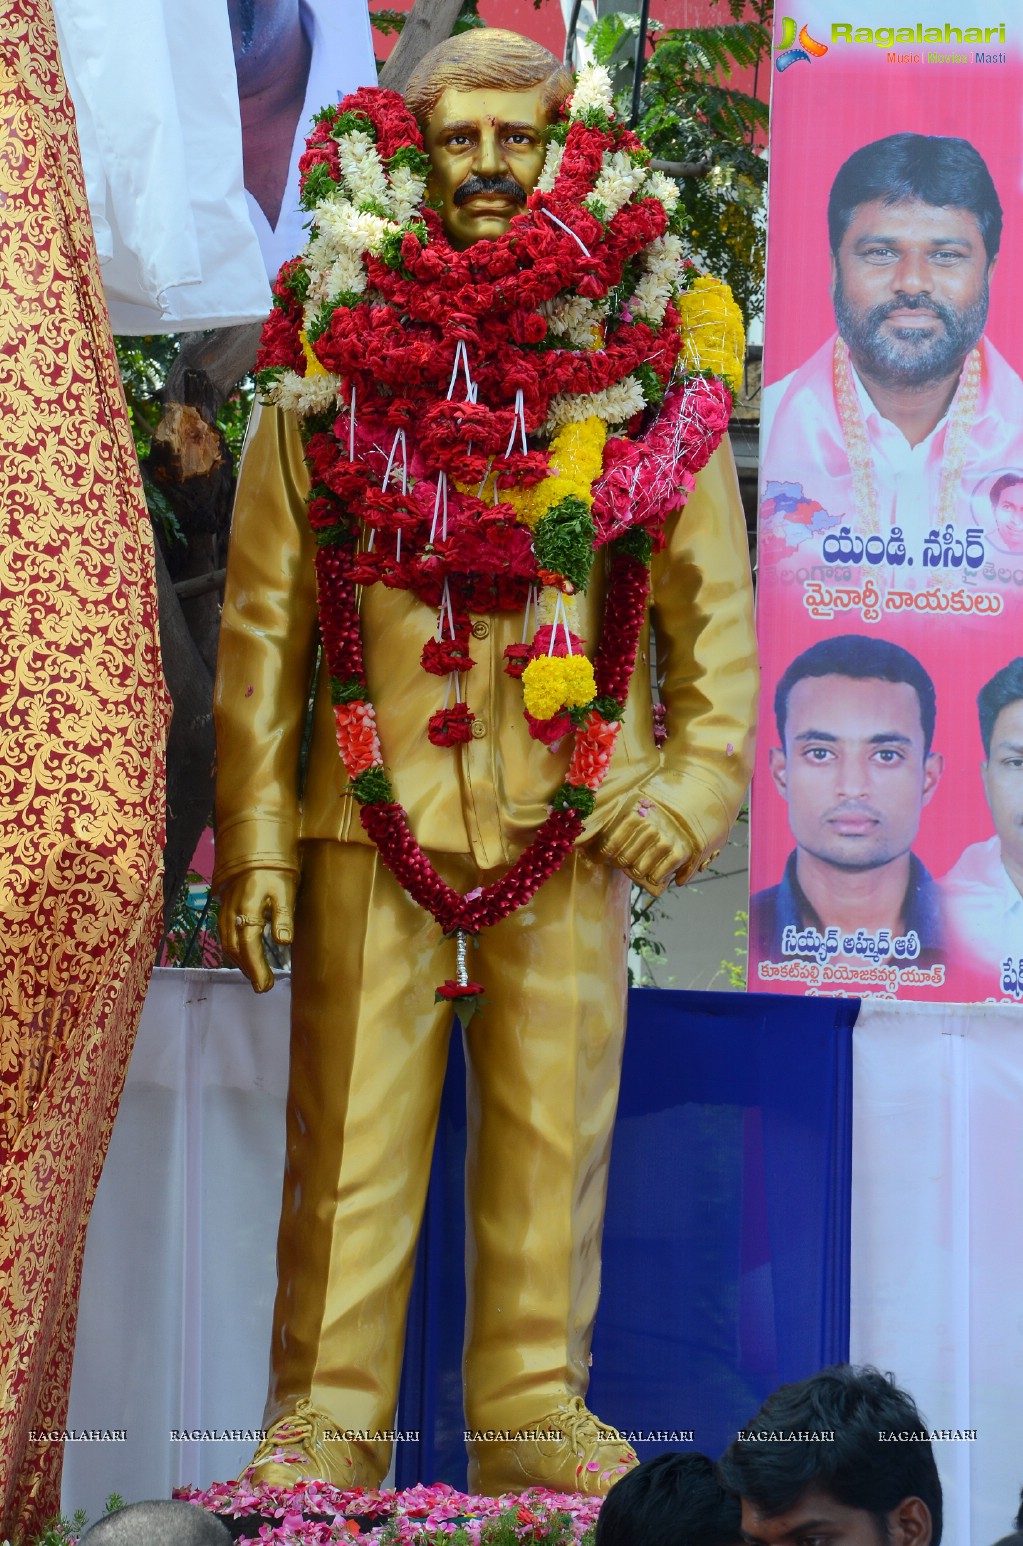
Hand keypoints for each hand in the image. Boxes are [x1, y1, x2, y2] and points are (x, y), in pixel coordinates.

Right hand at [219, 869, 296, 992]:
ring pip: (227, 943)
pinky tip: (243, 954)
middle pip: (236, 949)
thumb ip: (283, 916)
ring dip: (240, 962)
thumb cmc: (274, 867)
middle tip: (264, 986)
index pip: (249, 947)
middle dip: (249, 970)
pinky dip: (234, 949)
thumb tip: (284, 943)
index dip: (257, 969)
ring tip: (256, 975)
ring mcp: (225, 910)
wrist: (254, 845)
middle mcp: (231, 913)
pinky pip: (224, 933)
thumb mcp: (285, 889)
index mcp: (247, 910)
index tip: (266, 986)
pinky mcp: (224, 906)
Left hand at [596, 797, 694, 895]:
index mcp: (634, 814)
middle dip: (619, 862)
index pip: (608, 846)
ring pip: (638, 871)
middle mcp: (649, 828)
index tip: (601, 856)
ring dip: (636, 871)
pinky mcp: (681, 853)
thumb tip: (580, 839)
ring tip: (639, 863)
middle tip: (623, 859)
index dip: (600, 855)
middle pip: (622, 860)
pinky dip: (654, 877)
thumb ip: (607, 814)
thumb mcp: (631, 801)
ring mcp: (665, 841)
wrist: (695, 799)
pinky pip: (657, 877)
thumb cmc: (656, 805)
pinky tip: (654, 871)